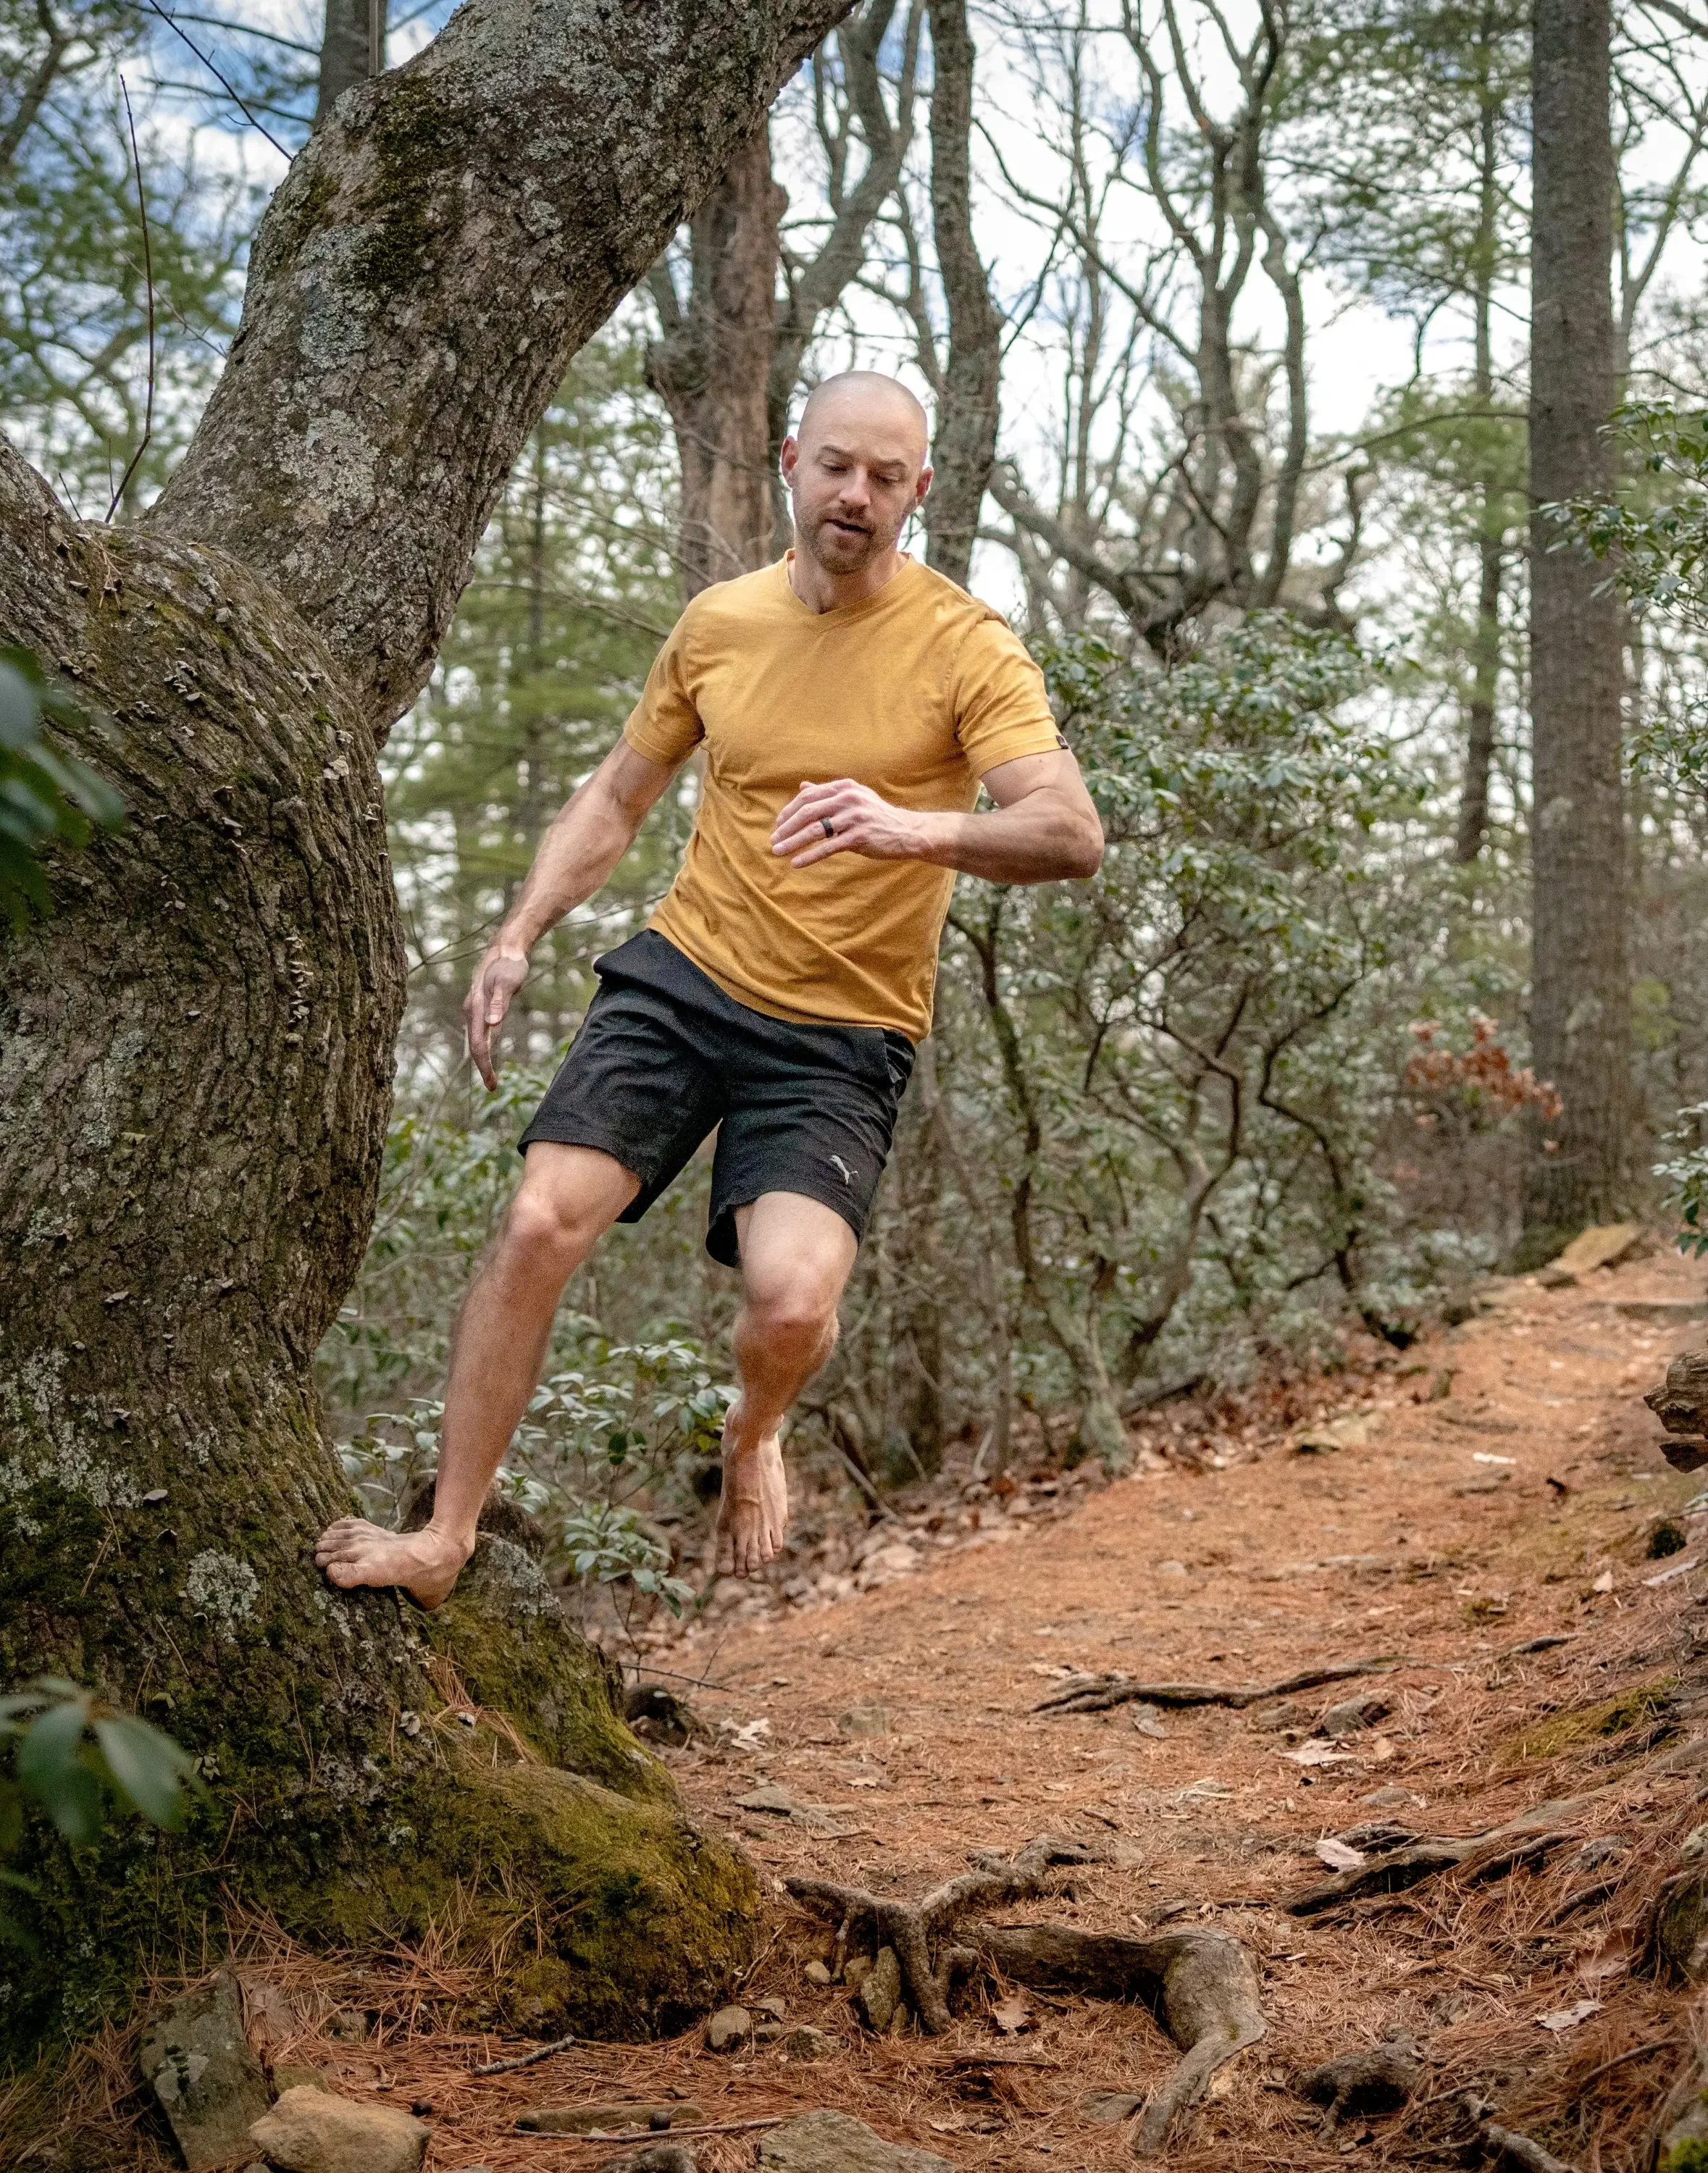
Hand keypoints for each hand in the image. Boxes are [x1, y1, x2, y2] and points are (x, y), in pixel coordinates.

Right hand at [464, 943, 528, 1089]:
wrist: (505, 948)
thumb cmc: (509, 965)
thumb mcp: (507, 983)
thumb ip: (499, 1003)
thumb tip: (492, 1024)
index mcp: (476, 1008)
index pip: (478, 1044)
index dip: (484, 1065)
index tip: (491, 1084)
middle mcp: (472, 1010)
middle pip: (475, 1045)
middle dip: (482, 1067)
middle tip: (492, 1088)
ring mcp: (476, 1008)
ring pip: (477, 1038)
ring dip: (482, 1058)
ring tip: (490, 1077)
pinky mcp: (484, 1005)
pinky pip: (481, 1030)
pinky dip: (484, 1044)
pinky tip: (489, 1050)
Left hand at [771, 778, 932, 867]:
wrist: (908, 832)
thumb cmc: (877, 816)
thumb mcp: (854, 798)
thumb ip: (828, 793)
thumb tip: (802, 787)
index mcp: (845, 787)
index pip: (809, 797)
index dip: (790, 810)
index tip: (778, 824)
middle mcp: (848, 799)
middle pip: (808, 812)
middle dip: (786, 827)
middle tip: (773, 840)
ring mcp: (854, 817)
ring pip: (814, 830)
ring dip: (792, 842)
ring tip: (778, 851)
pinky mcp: (859, 837)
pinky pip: (828, 848)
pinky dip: (810, 856)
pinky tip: (797, 863)